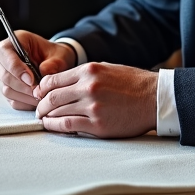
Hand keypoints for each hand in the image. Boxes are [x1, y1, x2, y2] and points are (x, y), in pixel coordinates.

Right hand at [0, 32, 75, 110]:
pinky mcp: (8, 89)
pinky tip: (37, 100)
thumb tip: (43, 73)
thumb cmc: (55, 56)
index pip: (4, 52)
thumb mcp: (59, 55)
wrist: (56, 64)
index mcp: (14, 42)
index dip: (16, 67)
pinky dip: (25, 103)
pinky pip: (12, 100)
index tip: (31, 79)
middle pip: (4, 75)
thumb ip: (52, 63)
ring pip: (7, 89)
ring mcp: (3, 75)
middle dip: (23, 86)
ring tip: (41, 96)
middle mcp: (4, 58)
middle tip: (39, 91)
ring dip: (25, 96)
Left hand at [33, 62, 157, 137]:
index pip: (53, 79)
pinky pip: (68, 126)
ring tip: (43, 119)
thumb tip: (63, 83)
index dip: (42, 88)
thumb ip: (84, 75)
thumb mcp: (106, 68)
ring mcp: (92, 106)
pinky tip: (52, 126)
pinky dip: (56, 126)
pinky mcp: (98, 125)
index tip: (39, 94)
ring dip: (46, 116)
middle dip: (41, 104)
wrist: (155, 98)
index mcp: (89, 71)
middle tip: (39, 109)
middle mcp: (88, 87)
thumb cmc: (133, 83)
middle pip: (52, 96)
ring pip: (58, 111)